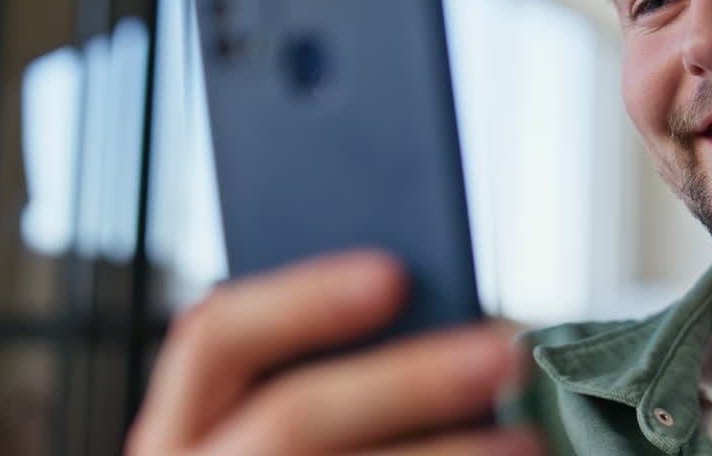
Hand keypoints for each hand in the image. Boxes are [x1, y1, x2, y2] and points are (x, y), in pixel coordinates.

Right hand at [126, 250, 543, 454]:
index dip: (302, 298)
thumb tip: (435, 316)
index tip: (395, 274)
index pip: (215, 337)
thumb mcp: (276, 418)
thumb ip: (324, 369)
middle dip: (407, 380)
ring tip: (531, 440)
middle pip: (292, 416)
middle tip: (505, 354)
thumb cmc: (306, 450)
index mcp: (180, 424)